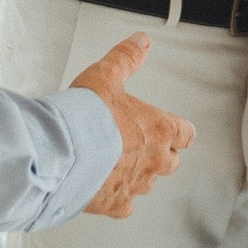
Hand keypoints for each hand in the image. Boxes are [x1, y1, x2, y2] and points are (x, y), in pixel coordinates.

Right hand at [73, 33, 195, 217]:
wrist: (62, 152)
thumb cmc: (86, 116)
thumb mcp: (107, 76)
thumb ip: (126, 58)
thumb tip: (141, 41)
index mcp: (159, 130)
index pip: (186, 134)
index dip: (180, 131)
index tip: (175, 130)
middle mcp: (153, 161)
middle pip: (171, 162)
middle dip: (161, 154)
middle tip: (142, 144)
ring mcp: (135, 185)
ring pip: (148, 184)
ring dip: (138, 174)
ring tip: (118, 163)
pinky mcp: (115, 204)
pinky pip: (125, 205)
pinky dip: (118, 198)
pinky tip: (105, 187)